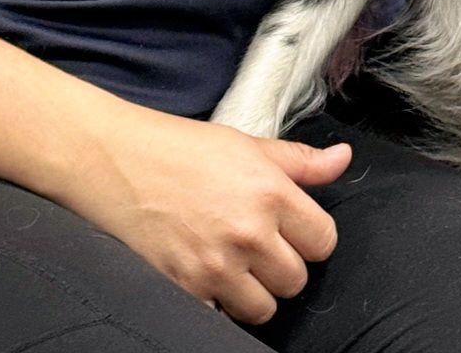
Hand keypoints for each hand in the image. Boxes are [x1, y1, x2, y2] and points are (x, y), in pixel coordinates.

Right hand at [63, 102, 350, 324]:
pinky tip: (205, 271)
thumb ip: (300, 160)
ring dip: (253, 290)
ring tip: (231, 260)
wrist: (117, 161)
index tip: (291, 230)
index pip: (324, 241)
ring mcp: (218, 265)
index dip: (309, 236)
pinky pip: (224, 316)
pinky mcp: (188, 289)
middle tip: (255, 244)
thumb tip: (343, 159)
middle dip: (280, 265)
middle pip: (296, 280)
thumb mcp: (245, 144)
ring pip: (264, 307)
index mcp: (270, 191)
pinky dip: (218, 301)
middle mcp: (249, 232)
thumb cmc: (180, 148)